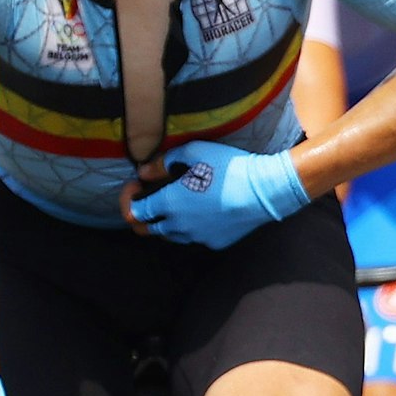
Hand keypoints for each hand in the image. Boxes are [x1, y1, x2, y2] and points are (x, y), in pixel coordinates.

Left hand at [124, 144, 310, 249]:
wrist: (265, 191)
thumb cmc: (228, 167)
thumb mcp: (193, 152)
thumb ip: (162, 163)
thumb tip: (144, 172)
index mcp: (169, 204)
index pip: (134, 211)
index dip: (130, 197)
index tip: (138, 185)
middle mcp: (179, 226)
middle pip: (147, 230)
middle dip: (142, 215)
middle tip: (150, 199)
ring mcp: (198, 237)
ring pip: (170, 236)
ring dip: (166, 223)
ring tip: (176, 207)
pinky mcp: (215, 242)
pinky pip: (195, 238)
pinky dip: (192, 228)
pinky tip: (202, 212)